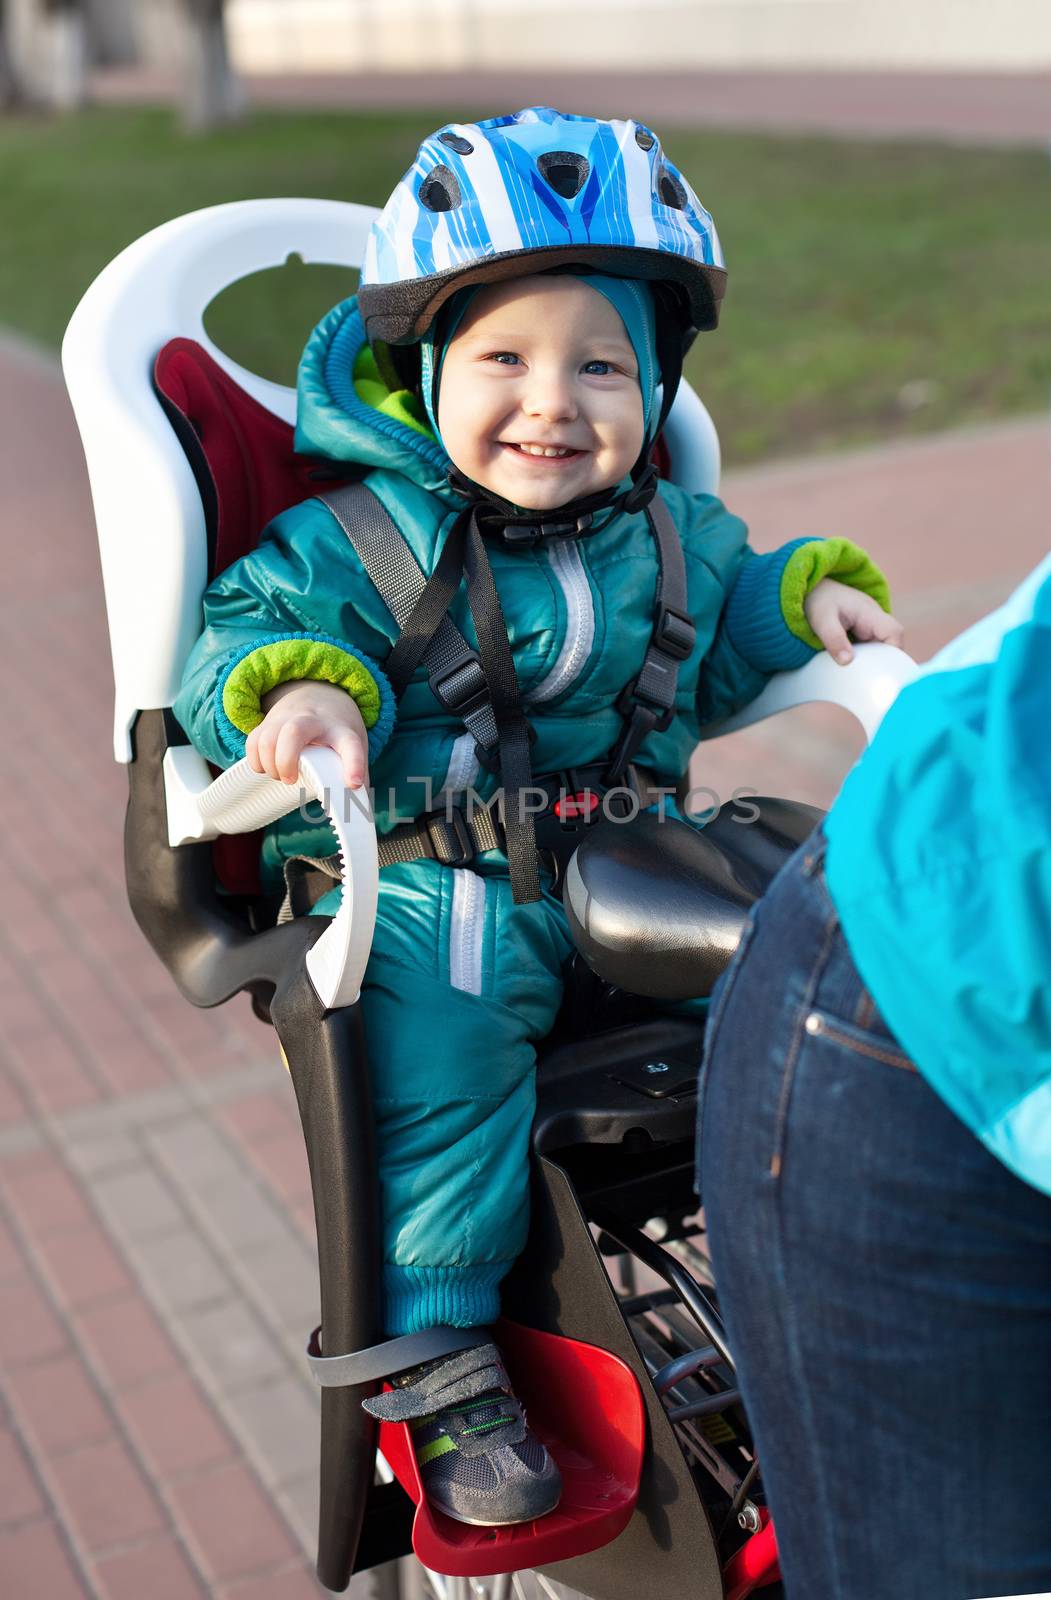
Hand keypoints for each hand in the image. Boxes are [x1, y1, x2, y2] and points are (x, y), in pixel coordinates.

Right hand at [244, 680, 369, 787]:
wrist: (319, 691)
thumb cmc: (337, 728)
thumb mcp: (354, 743)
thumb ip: (359, 774)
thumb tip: (362, 811)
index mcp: (341, 730)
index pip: (350, 744)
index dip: (353, 765)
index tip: (353, 784)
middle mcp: (314, 720)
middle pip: (294, 732)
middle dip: (287, 760)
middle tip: (291, 781)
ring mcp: (288, 718)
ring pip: (268, 738)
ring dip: (270, 764)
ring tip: (281, 776)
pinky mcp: (269, 721)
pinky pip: (254, 741)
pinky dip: (256, 760)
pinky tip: (266, 768)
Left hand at [804, 578, 904, 665]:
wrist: (810, 590)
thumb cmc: (816, 601)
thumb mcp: (821, 620)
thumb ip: (834, 639)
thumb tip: (847, 661)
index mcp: (869, 612)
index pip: (895, 632)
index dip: (893, 651)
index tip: (878, 667)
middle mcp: (874, 618)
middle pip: (891, 642)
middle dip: (882, 660)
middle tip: (863, 674)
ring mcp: (870, 625)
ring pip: (881, 646)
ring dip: (872, 659)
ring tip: (855, 671)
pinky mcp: (862, 631)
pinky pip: (870, 647)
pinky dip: (864, 657)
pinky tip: (850, 664)